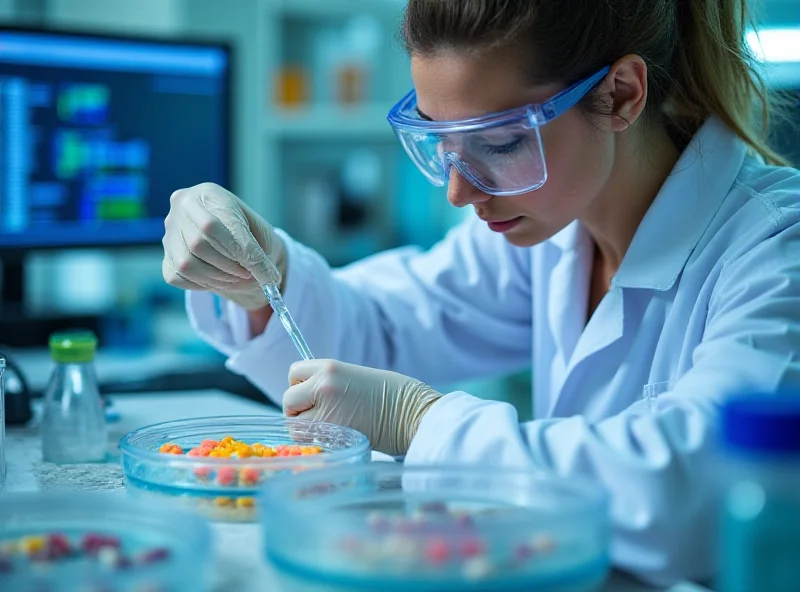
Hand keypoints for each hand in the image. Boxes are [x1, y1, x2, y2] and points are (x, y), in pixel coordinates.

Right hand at [162, 183, 285, 309]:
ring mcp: (170, 232)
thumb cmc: (248, 231)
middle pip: (198, 244)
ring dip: (218, 277)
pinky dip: (203, 284)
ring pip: (187, 263)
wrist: (231, 237)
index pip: (217, 225)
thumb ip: (262, 253)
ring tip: (236, 276)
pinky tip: (219, 278)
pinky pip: (178, 276)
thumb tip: (268, 280)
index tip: (267, 275)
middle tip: (248, 273)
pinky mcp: (166, 257)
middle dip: (230, 265)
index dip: (243, 253)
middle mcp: (182, 208)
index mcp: (208, 193)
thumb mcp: (261, 233)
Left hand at [283, 360, 441, 455]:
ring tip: (331, 428)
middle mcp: (323, 386)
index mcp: (329, 367)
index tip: (314, 396)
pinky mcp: (332, 435)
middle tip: (321, 416)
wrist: (413, 413)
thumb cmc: (391, 395)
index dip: (300, 386)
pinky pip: (308, 442)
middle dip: (299, 410)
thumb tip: (306, 399)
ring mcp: (326, 411)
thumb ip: (327, 384)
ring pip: (294, 425)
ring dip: (305, 429)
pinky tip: (335, 438)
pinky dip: (315, 443)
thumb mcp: (354, 377)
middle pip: (288, 400)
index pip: (293, 373)